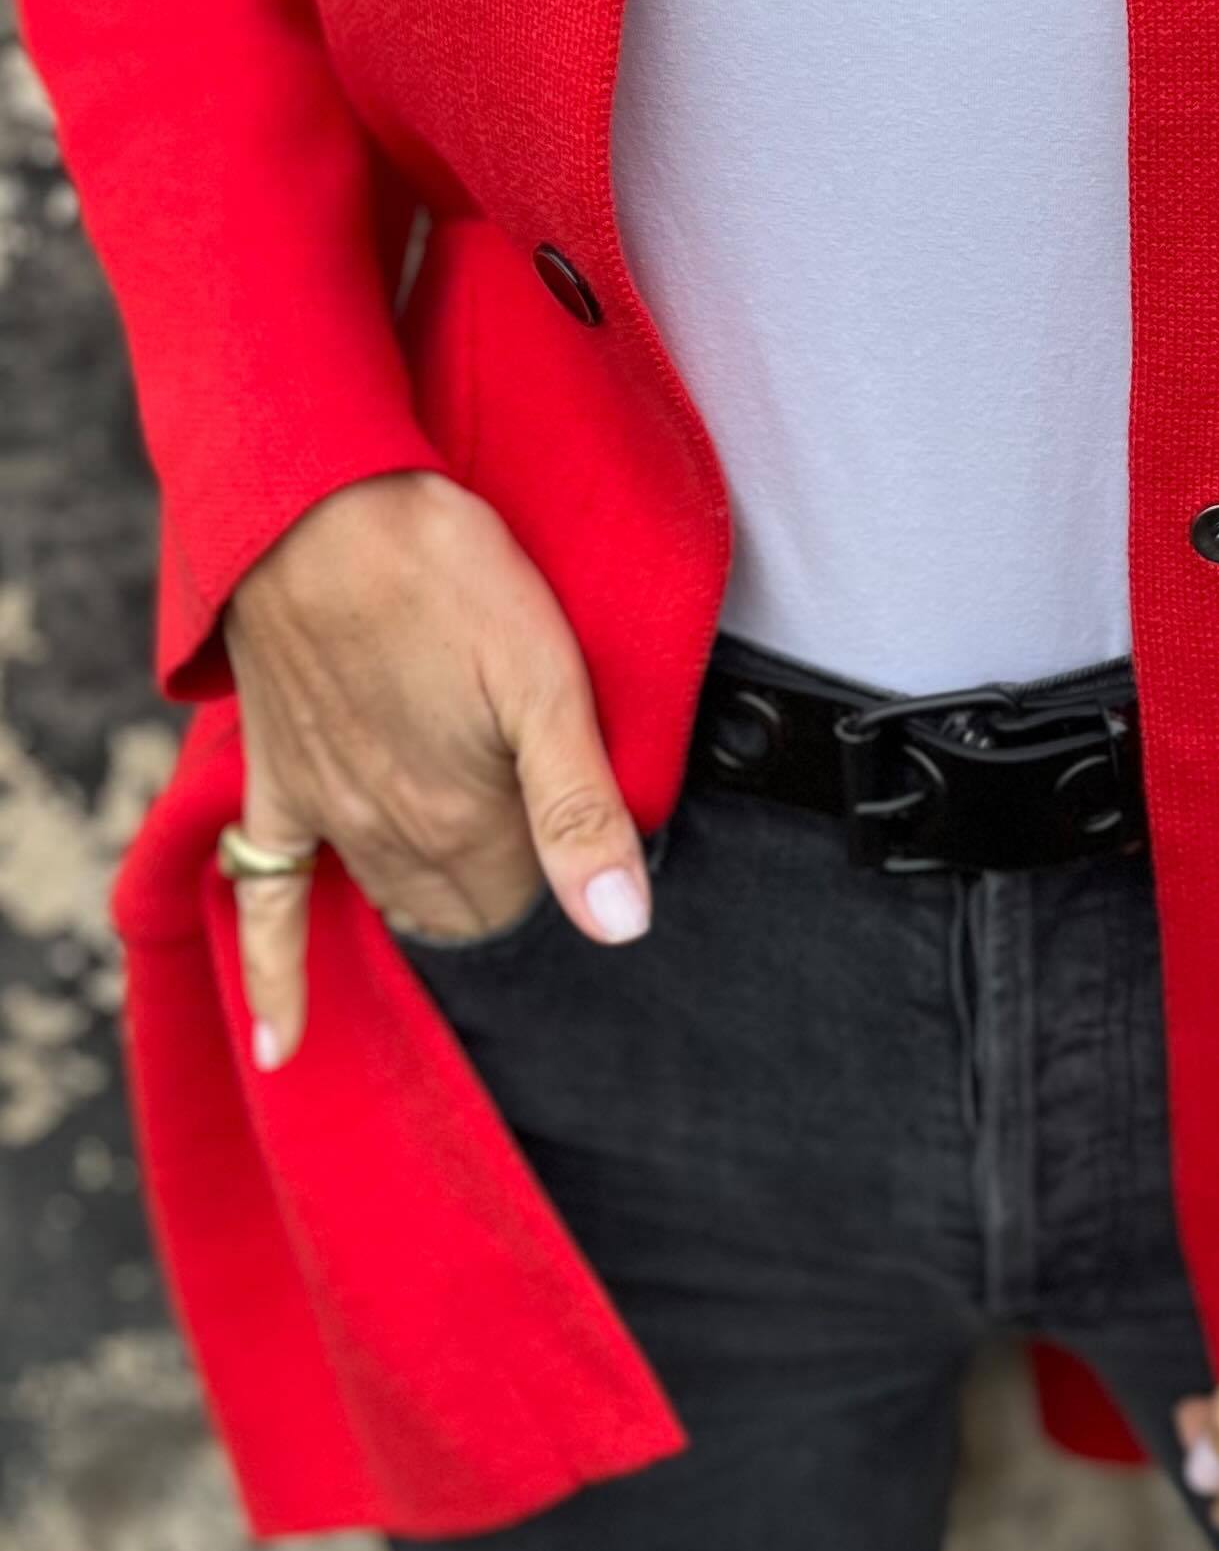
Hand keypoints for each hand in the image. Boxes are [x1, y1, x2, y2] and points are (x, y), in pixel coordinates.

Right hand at [220, 470, 649, 1069]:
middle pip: (465, 905)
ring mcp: (327, 814)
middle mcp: (388, 837)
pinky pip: (265, 896)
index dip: (566, 864)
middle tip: (539, 829)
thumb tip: (621, 927)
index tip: (586, 818)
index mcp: (461, 823)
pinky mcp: (277, 782)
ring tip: (473, 882)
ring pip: (393, 899)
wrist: (313, 505)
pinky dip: (277, 977)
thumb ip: (580, 810)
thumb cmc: (444, 572)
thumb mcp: (545, 678)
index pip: (530, 897)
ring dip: (435, 904)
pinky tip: (284, 1045)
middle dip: (509, 887)